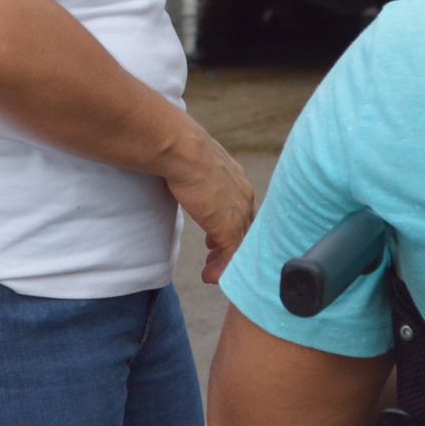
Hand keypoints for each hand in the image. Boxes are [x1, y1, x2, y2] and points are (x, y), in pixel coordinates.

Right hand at [163, 120, 255, 284]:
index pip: (240, 207)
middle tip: (213, 257)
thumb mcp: (193, 162)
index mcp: (236, 177)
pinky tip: (208, 277)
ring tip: (210, 271)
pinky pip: (231, 256)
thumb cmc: (180, 148)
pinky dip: (222, 269)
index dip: (230, 224)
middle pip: (245, 228)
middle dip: (230, 245)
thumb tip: (179, 175)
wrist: (183, 150)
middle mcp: (244, 195)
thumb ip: (195, 173)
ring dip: (225, 261)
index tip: (214, 237)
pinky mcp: (229, 228)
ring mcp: (239, 212)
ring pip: (240, 244)